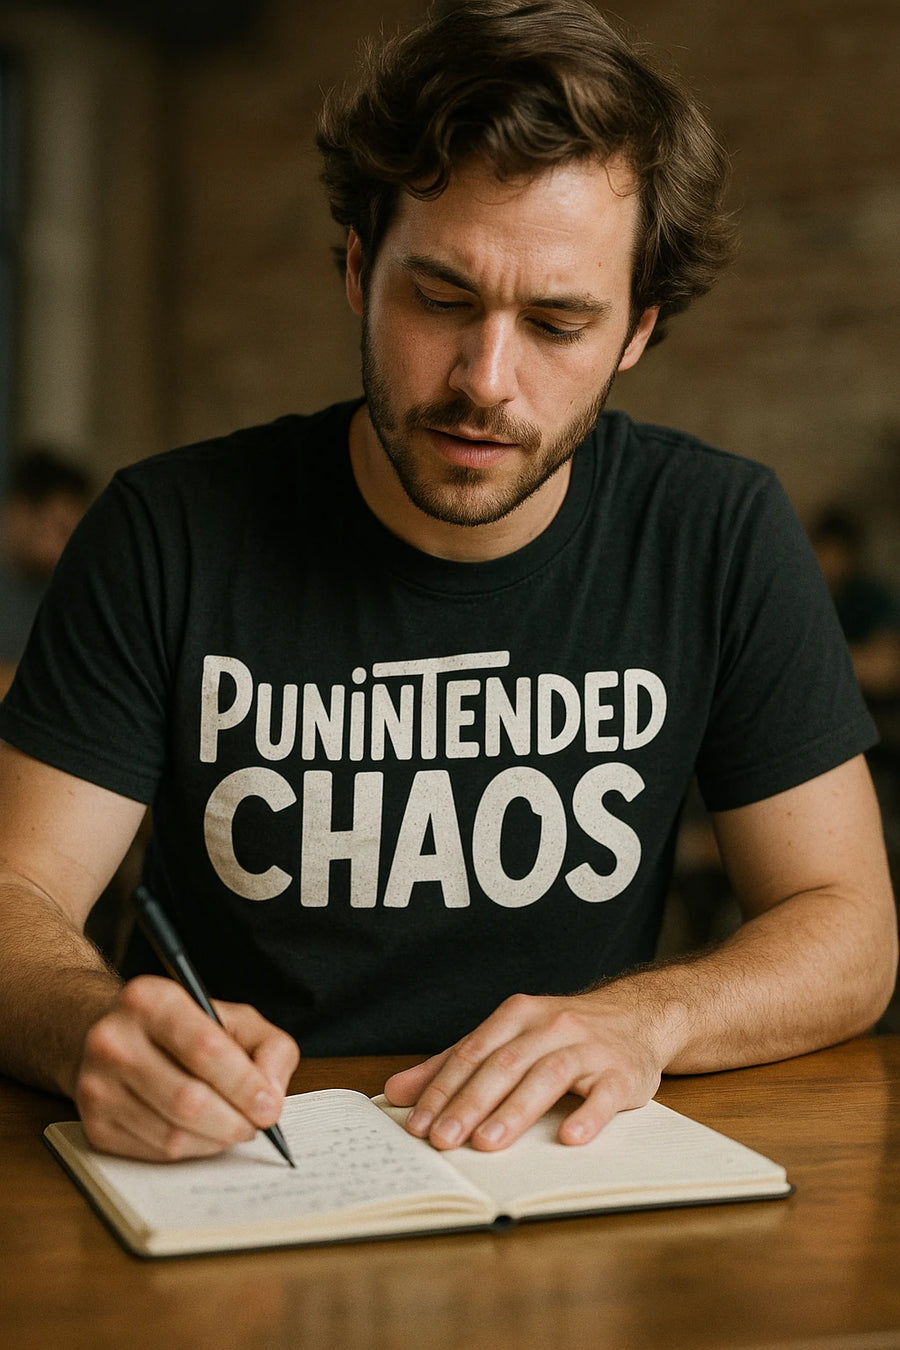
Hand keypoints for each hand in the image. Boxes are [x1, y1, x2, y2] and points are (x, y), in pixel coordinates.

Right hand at [75, 975, 299, 1160]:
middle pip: (188, 1100)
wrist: (111, 1038)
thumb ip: (269, 1047)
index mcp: (149, 999)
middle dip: (234, 1121)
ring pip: (172, 1134)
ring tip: (231, 1126)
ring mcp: (96, 1085)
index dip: (244, 1084)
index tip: (269, 1107)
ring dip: (215, 1140)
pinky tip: (200, 1132)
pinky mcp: (93, 1124)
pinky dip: (191, 1150)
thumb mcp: (233, 1018)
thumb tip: (271, 1096)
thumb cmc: (183, 1029)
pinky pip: (155, 1153)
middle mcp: (113, 1039)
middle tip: (255, 1125)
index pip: (204, 1048)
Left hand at [383, 990, 666, 1151]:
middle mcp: (552, 1025)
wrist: (636, 1015)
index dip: (443, 1088)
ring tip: (488, 1142)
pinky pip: (604, 1095)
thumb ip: (454, 1064)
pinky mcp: (622, 1073)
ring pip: (547, 1076)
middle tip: (445, 1140)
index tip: (419, 1124)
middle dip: (471, 1103)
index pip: (473, 1052)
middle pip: (505, 1064)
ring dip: (516, 1111)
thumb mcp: (508, 1038)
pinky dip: (587, 1115)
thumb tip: (396, 1092)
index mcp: (518, 1015)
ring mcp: (589, 1048)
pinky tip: (569, 1138)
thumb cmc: (561, 1033)